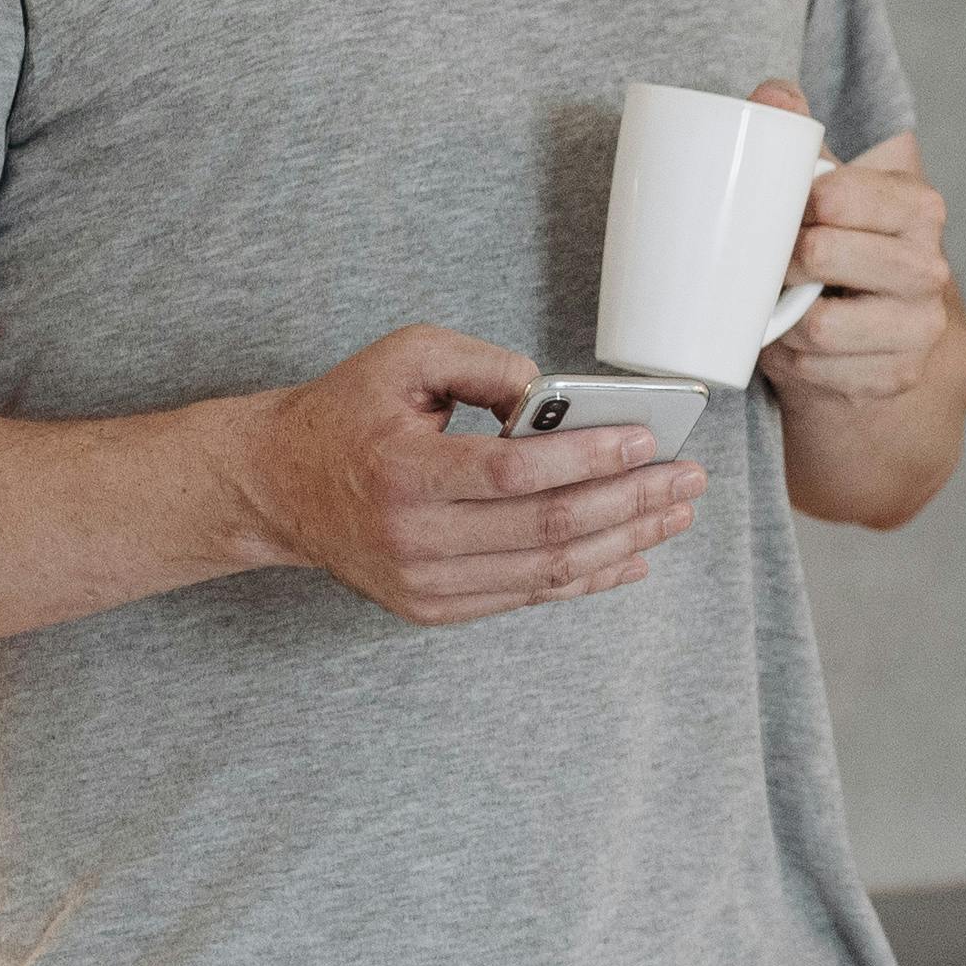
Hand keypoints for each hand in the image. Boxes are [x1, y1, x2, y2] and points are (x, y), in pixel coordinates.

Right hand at [228, 327, 702, 626]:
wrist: (277, 485)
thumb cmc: (348, 413)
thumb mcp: (405, 358)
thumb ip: (485, 364)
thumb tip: (555, 396)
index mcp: (400, 473)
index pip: (513, 474)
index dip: (588, 458)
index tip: (648, 438)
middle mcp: (411, 539)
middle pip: (545, 529)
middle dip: (630, 502)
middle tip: (687, 477)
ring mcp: (423, 584)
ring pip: (547, 572)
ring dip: (624, 541)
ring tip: (674, 511)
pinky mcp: (433, 608)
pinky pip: (529, 596)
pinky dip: (589, 577)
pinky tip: (634, 552)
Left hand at [746, 81, 954, 407]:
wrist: (875, 334)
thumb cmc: (839, 246)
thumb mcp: (824, 189)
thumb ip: (798, 137)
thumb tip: (773, 95)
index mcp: (918, 207)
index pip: (837, 196)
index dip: (794, 205)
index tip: (783, 214)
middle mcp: (929, 267)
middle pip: (822, 256)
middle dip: (781, 262)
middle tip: (770, 265)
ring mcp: (918, 327)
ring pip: (817, 325)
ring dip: (781, 319)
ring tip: (779, 307)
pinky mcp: (895, 376)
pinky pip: (817, 371)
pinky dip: (791, 362)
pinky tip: (795, 346)